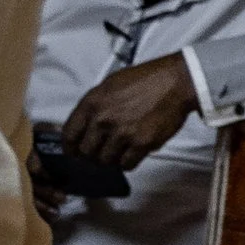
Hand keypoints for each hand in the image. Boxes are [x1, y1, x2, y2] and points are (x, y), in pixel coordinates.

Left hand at [62, 55, 198, 170]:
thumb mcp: (110, 85)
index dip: (70, 147)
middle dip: (92, 155)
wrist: (174, 83)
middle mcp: (103, 120)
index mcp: (92, 103)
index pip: (69, 135)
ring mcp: (122, 133)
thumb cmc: (145, 80)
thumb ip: (95, 106)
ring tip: (119, 151)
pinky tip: (132, 154)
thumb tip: (86, 125)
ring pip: (106, 161)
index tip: (75, 152)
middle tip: (100, 152)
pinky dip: (128, 163)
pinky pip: (127, 164)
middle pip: (86, 152)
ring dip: (111, 159)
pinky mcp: (141, 144)